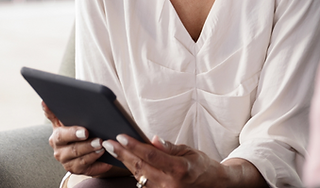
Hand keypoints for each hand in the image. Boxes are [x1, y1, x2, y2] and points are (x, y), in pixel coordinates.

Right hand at [42, 102, 112, 176]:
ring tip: (103, 148)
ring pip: (81, 160)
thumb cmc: (72, 130)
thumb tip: (44, 101)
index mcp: (56, 137)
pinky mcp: (76, 171)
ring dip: (93, 154)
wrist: (77, 147)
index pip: (63, 135)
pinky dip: (98, 166)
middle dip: (87, 145)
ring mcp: (67, 163)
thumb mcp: (63, 121)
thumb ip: (54, 113)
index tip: (85, 131)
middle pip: (73, 149)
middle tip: (99, 140)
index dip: (73, 133)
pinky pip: (88, 170)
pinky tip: (106, 162)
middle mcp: (59, 151)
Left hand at [101, 135, 264, 187]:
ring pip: (138, 175)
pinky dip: (132, 170)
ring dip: (124, 162)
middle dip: (122, 154)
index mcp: (179, 169)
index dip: (134, 146)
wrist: (212, 184)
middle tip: (108, 142)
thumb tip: (153, 139)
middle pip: (140, 167)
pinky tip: (124, 160)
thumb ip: (169, 147)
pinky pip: (142, 182)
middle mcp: (170, 184)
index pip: (151, 156)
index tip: (121, 137)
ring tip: (112, 149)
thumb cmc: (201, 165)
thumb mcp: (189, 151)